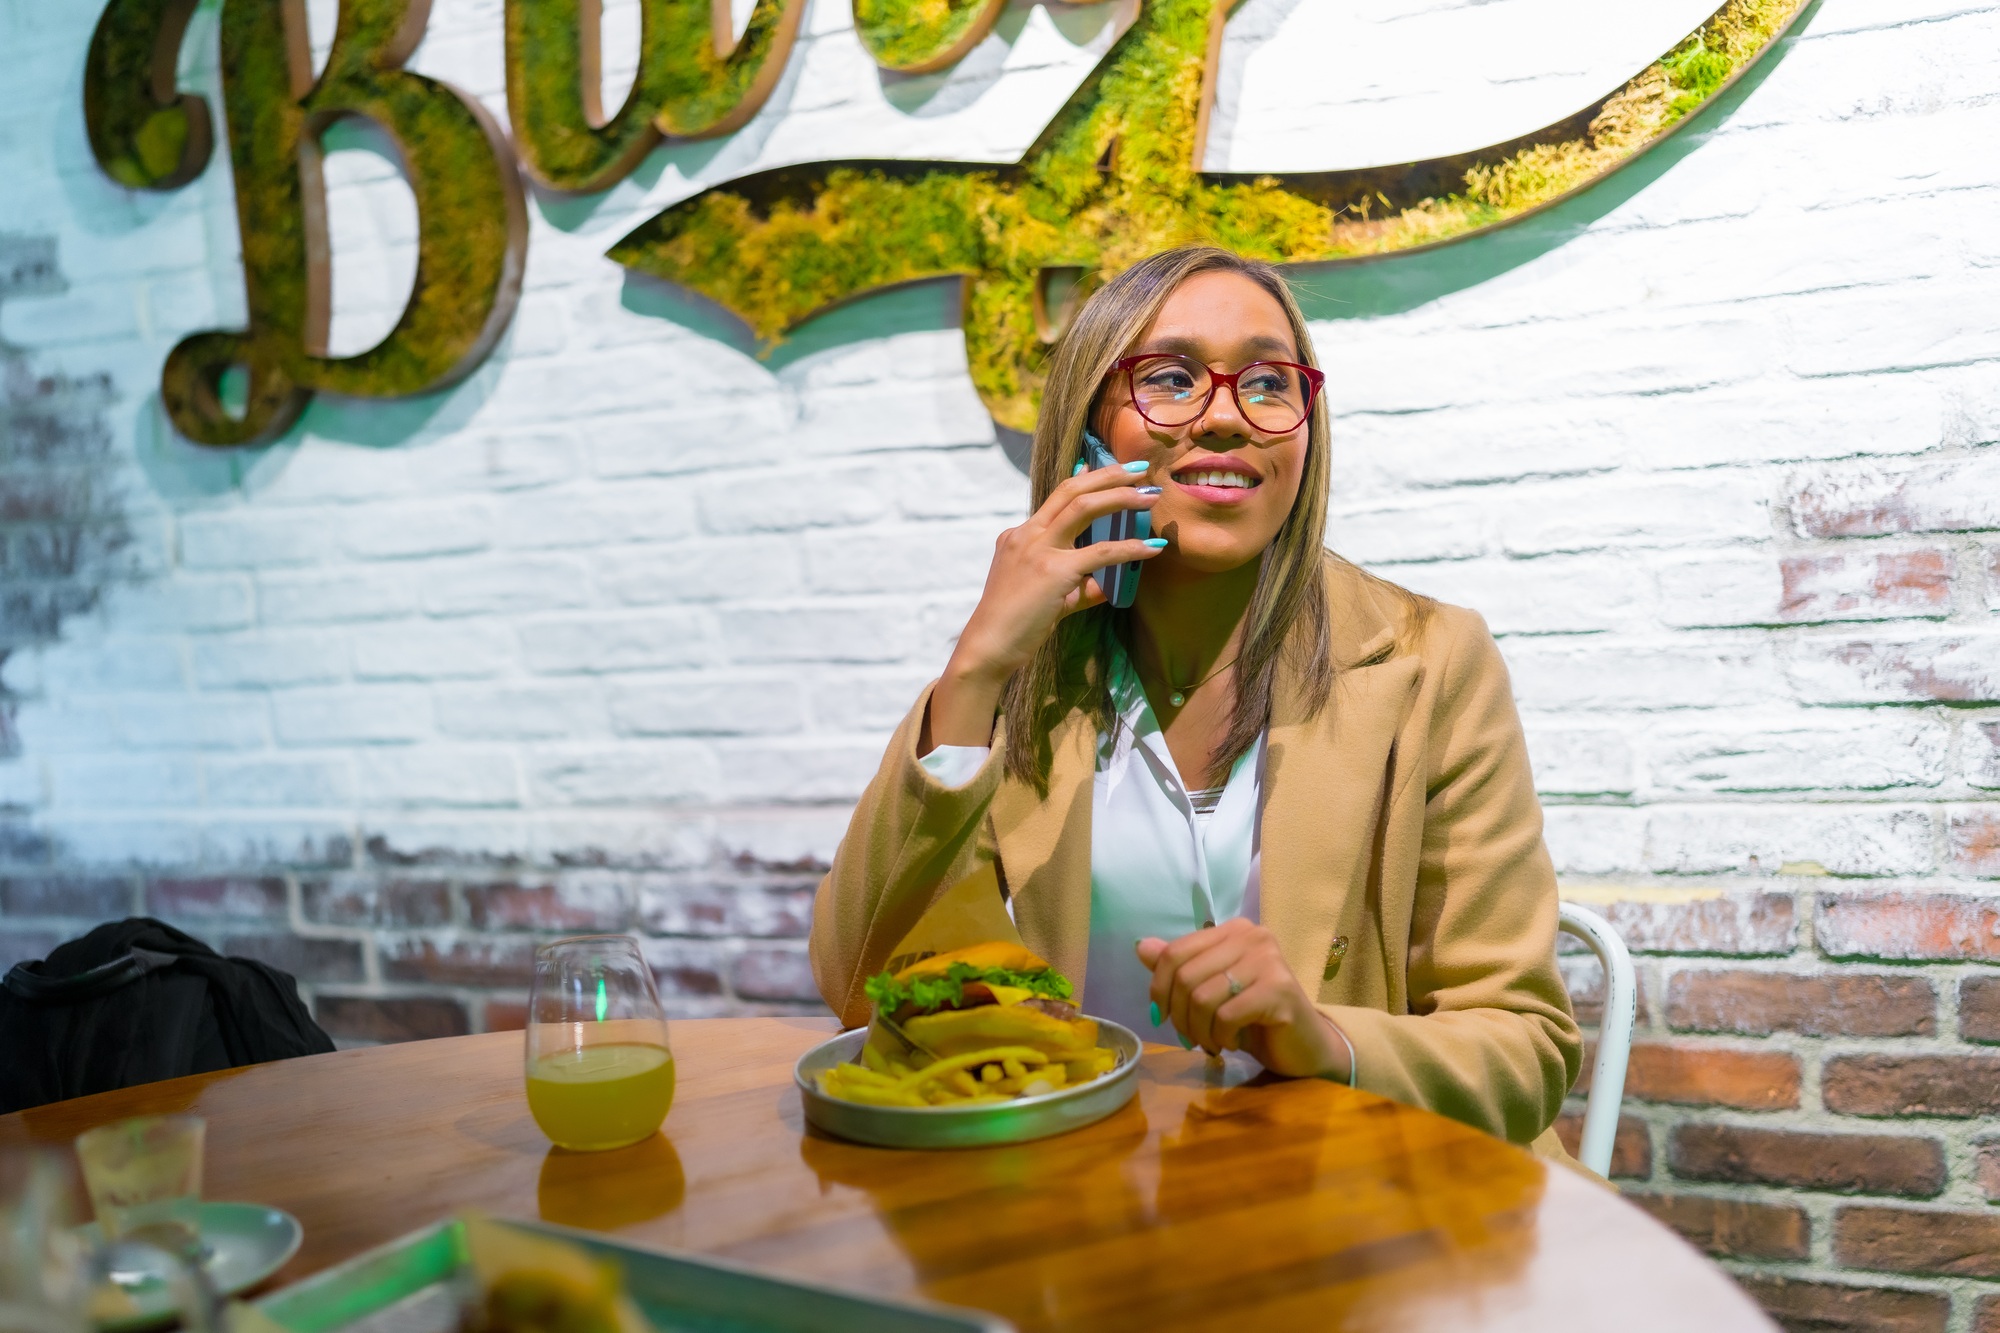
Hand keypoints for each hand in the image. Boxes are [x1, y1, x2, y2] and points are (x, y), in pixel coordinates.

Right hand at [925, 462, 1163, 748]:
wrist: (989, 646)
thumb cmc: (1016, 624)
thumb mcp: (1045, 594)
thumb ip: (1075, 583)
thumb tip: (1106, 583)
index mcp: (1019, 535)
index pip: (1056, 496)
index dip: (1085, 478)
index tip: (1106, 465)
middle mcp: (1027, 534)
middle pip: (1071, 489)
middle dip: (1109, 474)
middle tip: (1140, 469)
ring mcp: (1038, 549)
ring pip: (1084, 506)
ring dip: (1121, 496)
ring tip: (1150, 495)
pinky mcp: (1054, 571)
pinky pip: (1101, 553)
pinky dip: (1130, 548)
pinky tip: (1152, 547)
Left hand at [1137, 919, 1351, 1080]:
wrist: (1303, 1047)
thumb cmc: (1254, 1018)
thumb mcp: (1210, 991)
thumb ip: (1179, 968)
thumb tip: (1140, 946)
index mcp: (1232, 930)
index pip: (1174, 952)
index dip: (1158, 988)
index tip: (1161, 1016)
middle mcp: (1252, 936)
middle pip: (1185, 976)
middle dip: (1180, 1016)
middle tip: (1191, 1038)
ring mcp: (1268, 960)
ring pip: (1203, 998)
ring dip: (1200, 1031)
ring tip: (1212, 1042)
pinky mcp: (1280, 990)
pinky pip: (1226, 1016)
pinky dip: (1221, 1037)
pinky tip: (1233, 1043)